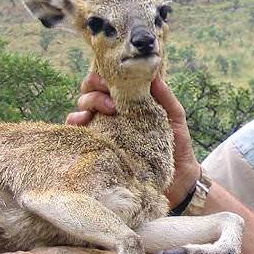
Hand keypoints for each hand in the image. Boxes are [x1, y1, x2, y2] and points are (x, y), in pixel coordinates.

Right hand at [66, 72, 199, 207]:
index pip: (106, 83)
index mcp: (127, 104)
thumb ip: (165, 96)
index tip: (115, 80)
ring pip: (79, 111)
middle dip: (95, 90)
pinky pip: (77, 136)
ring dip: (87, 105)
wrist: (178, 178)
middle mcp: (110, 116)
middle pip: (88, 93)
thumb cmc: (178, 145)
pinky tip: (84, 125)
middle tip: (113, 102)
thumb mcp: (175, 117)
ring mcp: (102, 133)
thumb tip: (152, 75)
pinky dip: (75, 127)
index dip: (104, 76)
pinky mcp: (97, 151)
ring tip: (106, 112)